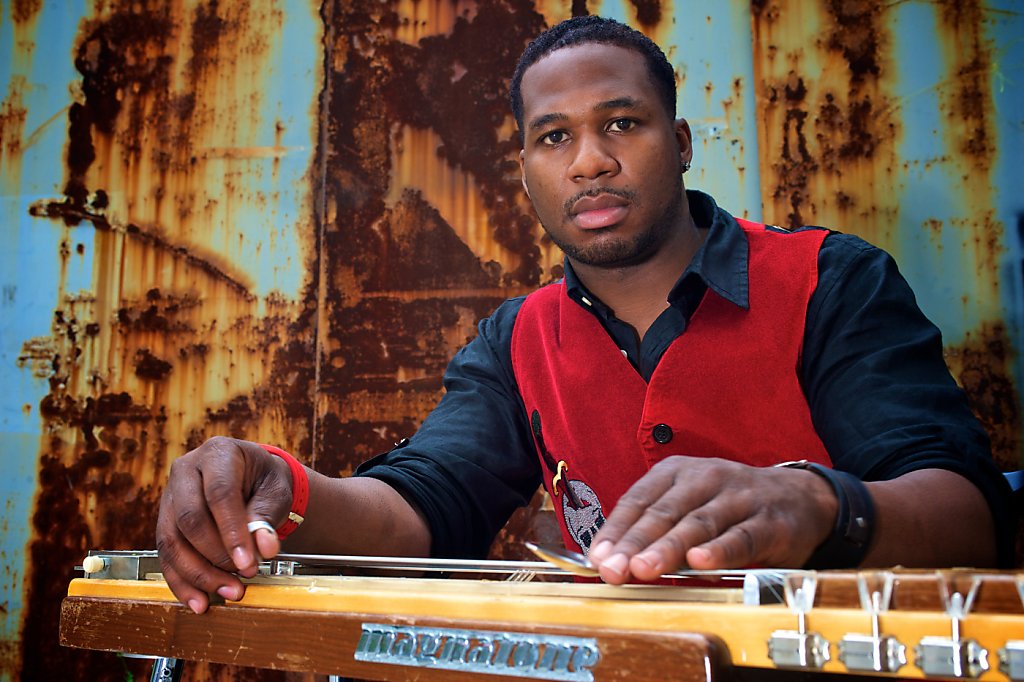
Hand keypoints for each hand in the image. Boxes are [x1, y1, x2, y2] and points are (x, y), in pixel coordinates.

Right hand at [156, 436, 294, 612]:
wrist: (252, 479)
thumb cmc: (265, 481)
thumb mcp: (276, 491)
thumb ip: (268, 516)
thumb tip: (263, 548)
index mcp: (218, 454)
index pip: (219, 493)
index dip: (232, 531)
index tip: (248, 564)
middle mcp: (186, 470)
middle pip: (190, 518)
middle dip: (216, 556)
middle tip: (244, 578)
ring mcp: (170, 496)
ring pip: (172, 541)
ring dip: (200, 574)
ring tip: (229, 592)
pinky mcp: (164, 522)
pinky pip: (166, 557)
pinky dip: (183, 583)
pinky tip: (200, 602)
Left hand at [587, 456, 837, 583]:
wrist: (798, 498)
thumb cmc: (729, 506)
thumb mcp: (688, 505)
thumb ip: (654, 530)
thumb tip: (611, 560)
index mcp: (677, 472)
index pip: (638, 500)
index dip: (616, 530)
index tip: (598, 558)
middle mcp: (705, 478)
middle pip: (663, 512)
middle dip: (634, 543)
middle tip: (613, 569)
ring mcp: (738, 498)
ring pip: (698, 523)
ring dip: (668, 548)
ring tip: (644, 569)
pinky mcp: (768, 521)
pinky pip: (740, 536)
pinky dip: (719, 550)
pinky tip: (700, 562)